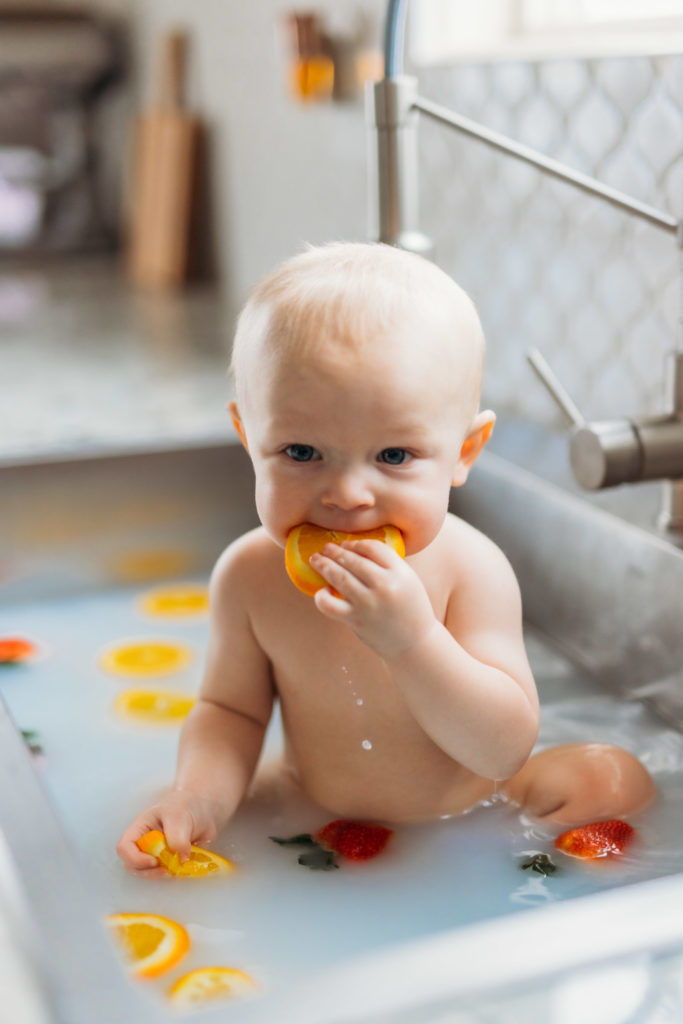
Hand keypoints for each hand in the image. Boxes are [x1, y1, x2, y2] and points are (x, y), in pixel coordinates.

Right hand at [116, 789, 224, 876]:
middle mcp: (144, 843)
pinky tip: (185, 867)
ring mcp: (156, 854)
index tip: (154, 861)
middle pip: (133, 865)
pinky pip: (167, 874)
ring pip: (149, 872)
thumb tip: (181, 858)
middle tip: (167, 870)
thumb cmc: (185, 805)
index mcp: (140, 828)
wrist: (203, 808)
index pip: (125, 847)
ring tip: (177, 868)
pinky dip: (174, 874)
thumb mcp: (178, 815)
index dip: (134, 858)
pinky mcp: (169, 861)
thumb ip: (177, 836)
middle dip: (148, 871)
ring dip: (161, 875)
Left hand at [310, 540, 435, 658]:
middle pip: (353, 560)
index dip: (356, 544)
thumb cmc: (410, 609)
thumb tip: (356, 551)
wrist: (415, 644)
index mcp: (400, 573)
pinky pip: (329, 604)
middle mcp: (384, 586)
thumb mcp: (408, 580)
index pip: (373, 548)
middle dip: (335, 552)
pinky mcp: (355, 620)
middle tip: (326, 548)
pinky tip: (323, 591)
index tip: (347, 545)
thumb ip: (388, 565)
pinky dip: (321, 596)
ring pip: (339, 577)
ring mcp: (368, 603)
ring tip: (316, 559)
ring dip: (324, 565)